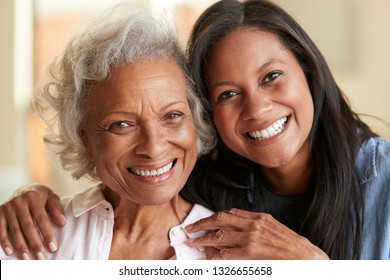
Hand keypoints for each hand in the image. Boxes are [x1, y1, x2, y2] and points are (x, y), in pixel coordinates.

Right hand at [0, 183, 64, 259]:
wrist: (24, 188)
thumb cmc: (41, 196)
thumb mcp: (51, 198)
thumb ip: (57, 209)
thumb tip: (63, 223)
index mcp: (34, 196)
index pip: (41, 218)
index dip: (47, 234)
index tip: (53, 247)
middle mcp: (19, 201)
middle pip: (28, 226)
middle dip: (35, 243)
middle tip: (41, 257)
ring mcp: (8, 207)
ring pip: (15, 230)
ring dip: (21, 246)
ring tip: (27, 258)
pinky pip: (1, 229)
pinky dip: (5, 241)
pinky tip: (10, 252)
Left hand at [185, 208, 328, 259]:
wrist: (307, 257)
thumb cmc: (291, 244)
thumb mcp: (273, 227)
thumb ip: (255, 223)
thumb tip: (236, 225)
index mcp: (258, 217)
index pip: (229, 213)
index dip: (213, 217)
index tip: (204, 221)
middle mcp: (252, 225)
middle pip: (220, 220)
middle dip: (202, 225)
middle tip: (189, 229)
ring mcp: (250, 239)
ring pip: (219, 236)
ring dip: (203, 239)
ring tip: (192, 242)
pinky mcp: (250, 254)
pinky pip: (226, 254)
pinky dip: (214, 255)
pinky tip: (206, 257)